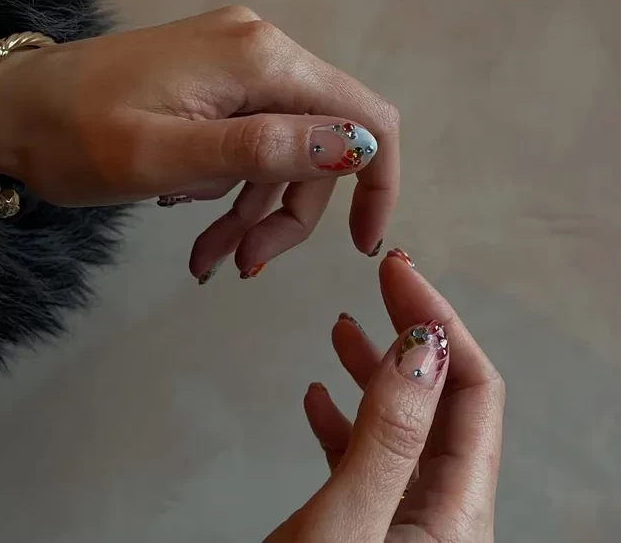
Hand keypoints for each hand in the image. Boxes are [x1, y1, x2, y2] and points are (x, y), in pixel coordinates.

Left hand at [0, 6, 399, 277]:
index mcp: (260, 61)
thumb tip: (356, 148)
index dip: (377, 183)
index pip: (364, 117)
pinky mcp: (216, 89)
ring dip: (253, 214)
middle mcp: (261, 54)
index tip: (359, 242)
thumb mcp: (170, 156)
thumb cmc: (76, 137)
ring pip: (282, 156)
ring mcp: (237, 69)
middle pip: (319, 148)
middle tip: (244, 264)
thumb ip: (265, 149)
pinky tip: (198, 223)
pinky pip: (250, 148)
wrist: (12, 110)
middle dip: (287, 215)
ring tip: (208, 257)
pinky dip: (232, 195)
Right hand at [265, 249, 504, 541]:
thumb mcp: (348, 523)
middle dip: (411, 332)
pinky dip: (347, 422)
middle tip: (383, 281)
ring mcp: (409, 521)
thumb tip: (420, 347)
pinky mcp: (371, 528)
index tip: (400, 275)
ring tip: (344, 329)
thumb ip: (388, 438)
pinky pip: (369, 459)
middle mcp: (445, 513)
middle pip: (443, 401)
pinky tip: (320, 398)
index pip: (474, 390)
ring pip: (403, 424)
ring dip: (375, 371)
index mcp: (457, 511)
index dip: (440, 322)